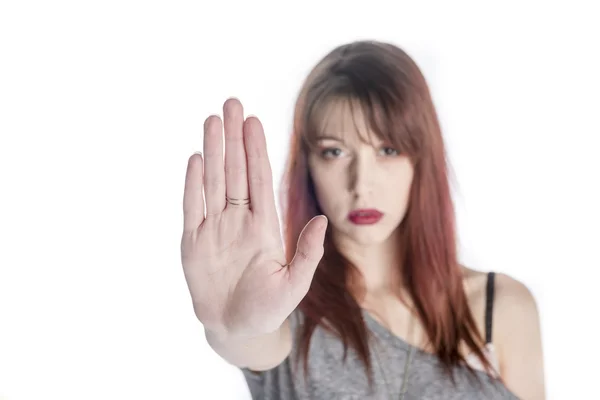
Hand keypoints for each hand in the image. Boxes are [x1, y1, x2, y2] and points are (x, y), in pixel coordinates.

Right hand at [181, 98, 327, 337]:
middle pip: (235, 171)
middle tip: (232, 103)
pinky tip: (196, 159)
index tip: (255, 121)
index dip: (256, 150)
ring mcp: (214, 229)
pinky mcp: (193, 244)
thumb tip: (322, 220)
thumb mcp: (294, 284)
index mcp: (264, 227)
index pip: (259, 179)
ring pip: (213, 182)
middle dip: (233, 138)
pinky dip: (193, 184)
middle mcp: (238, 221)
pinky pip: (193, 208)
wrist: (237, 329)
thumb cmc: (268, 309)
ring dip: (212, 151)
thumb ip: (307, 253)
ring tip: (212, 120)